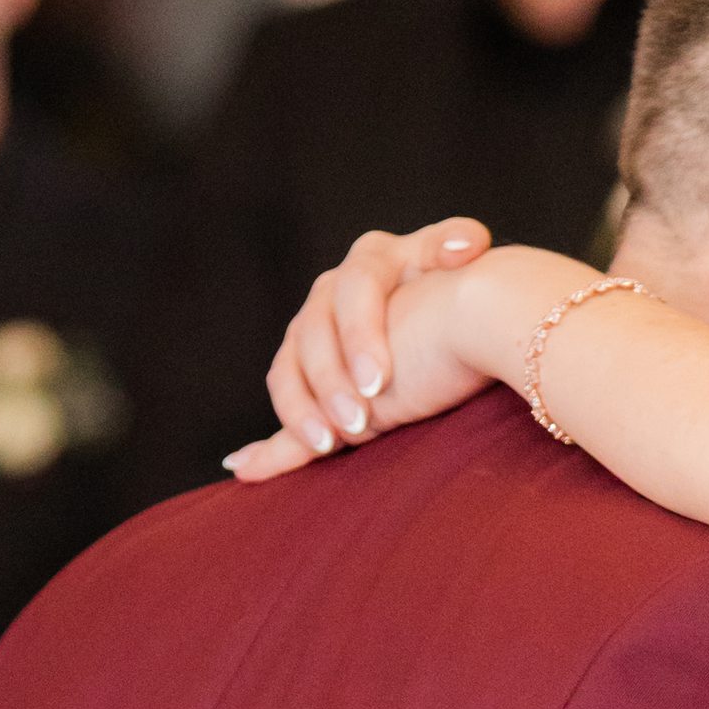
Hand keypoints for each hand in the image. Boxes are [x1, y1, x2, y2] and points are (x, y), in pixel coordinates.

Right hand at [228, 217, 492, 477]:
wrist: (461, 320)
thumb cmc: (463, 289)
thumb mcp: (457, 261)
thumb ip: (453, 244)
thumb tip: (465, 243)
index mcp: (370, 262)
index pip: (356, 288)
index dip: (360, 334)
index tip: (378, 381)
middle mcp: (335, 291)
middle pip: (314, 331)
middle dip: (332, 379)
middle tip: (358, 421)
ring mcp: (316, 330)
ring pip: (292, 368)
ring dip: (303, 410)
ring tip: (326, 444)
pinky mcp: (311, 375)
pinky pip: (286, 402)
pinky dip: (271, 440)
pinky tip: (242, 465)